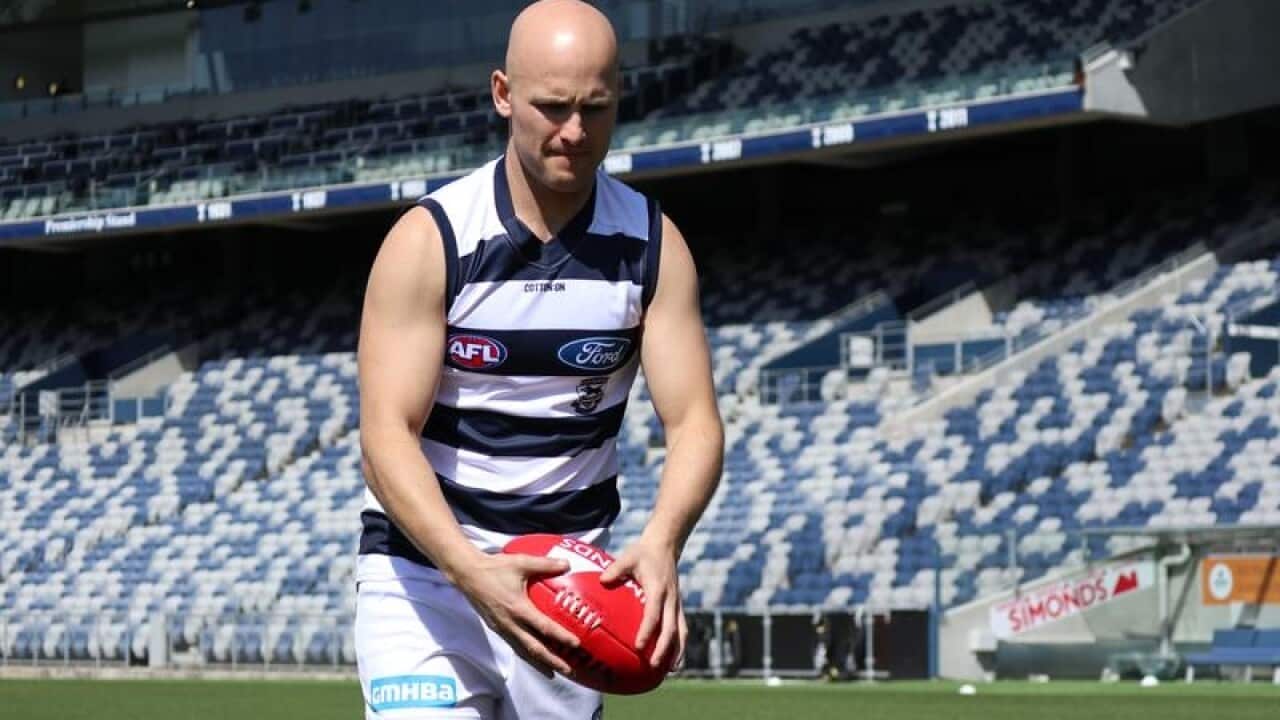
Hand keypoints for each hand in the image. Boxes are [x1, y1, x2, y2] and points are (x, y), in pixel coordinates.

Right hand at [453, 552, 580, 677]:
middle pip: (534, 648)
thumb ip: (545, 564)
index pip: (544, 627)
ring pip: (523, 651)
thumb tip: (567, 564)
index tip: (576, 644)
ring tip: (553, 672)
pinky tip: (534, 657)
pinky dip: (526, 654)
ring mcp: (502, 628)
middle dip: (552, 661)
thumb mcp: (521, 563)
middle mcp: (510, 623)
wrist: (467, 574)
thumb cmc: (494, 568)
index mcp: (518, 608)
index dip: (561, 637)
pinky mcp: (496, 628)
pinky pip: (514, 645)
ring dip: (540, 663)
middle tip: (569, 671)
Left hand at [598, 535, 686, 668]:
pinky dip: (680, 645)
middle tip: (654, 665)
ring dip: (677, 651)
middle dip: (664, 648)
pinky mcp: (678, 606)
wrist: (665, 546)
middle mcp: (671, 599)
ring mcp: (677, 604)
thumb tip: (602, 580)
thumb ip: (616, 568)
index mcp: (658, 589)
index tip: (638, 646)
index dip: (647, 630)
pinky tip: (674, 660)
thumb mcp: (629, 557)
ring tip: (670, 670)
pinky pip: (682, 629)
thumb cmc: (643, 554)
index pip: (653, 614)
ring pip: (681, 631)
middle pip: (670, 628)